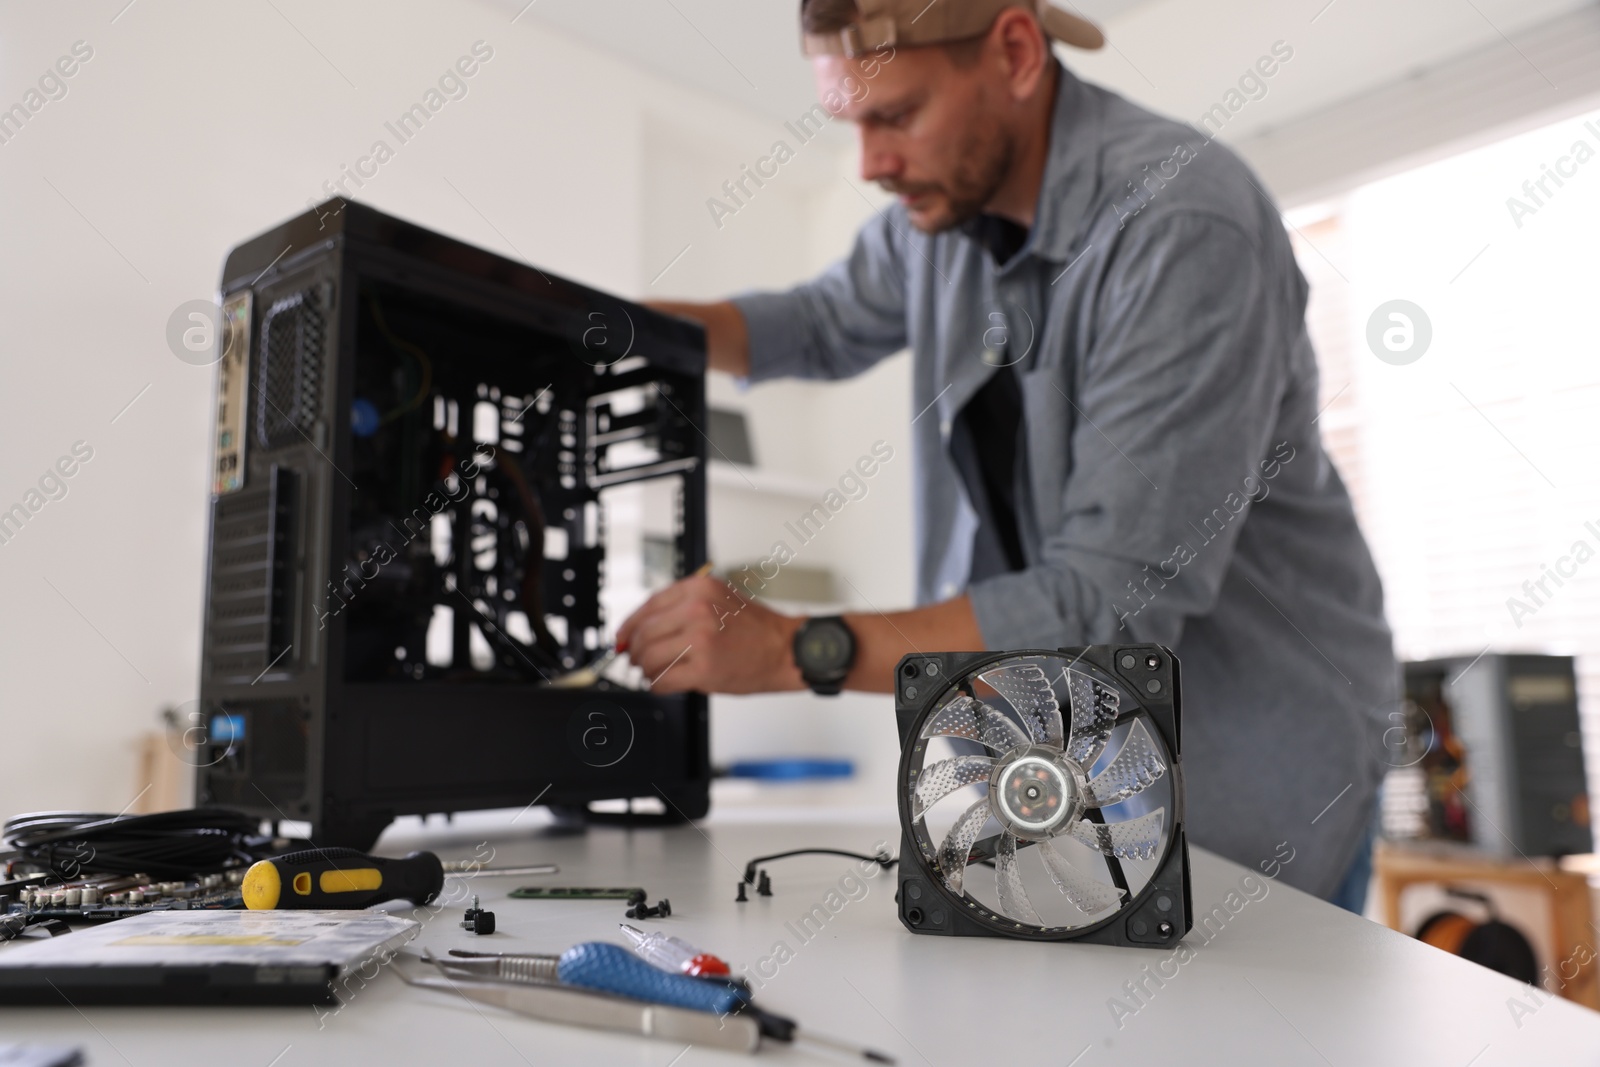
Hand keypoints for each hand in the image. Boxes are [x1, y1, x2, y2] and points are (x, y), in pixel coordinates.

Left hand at [614, 573, 804, 694]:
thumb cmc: (755, 629)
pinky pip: (663, 679)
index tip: (621, 638)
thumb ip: (682, 607)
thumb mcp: (718, 600)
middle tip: (635, 660)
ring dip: (645, 669)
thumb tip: (641, 627)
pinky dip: (657, 685)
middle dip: (634, 650)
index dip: (628, 626)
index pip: (648, 605)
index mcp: (699, 589)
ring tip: (653, 673)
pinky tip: (664, 684)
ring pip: (649, 657)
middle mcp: (697, 610)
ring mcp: (700, 639)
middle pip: (644, 633)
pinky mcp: (704, 668)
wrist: (785, 649)